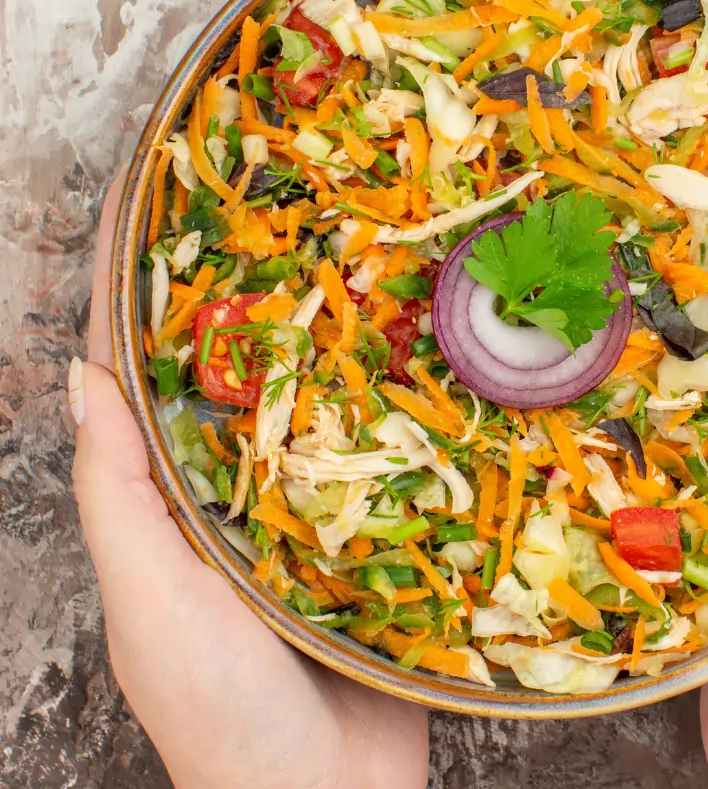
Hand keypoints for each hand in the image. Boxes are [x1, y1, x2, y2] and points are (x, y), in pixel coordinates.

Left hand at [69, 177, 427, 788]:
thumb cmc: (224, 713)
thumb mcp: (154, 603)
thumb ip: (120, 498)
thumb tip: (81, 377)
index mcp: (168, 496)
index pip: (139, 370)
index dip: (135, 288)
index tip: (149, 201)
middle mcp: (235, 486)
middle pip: (231, 367)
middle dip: (242, 288)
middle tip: (271, 202)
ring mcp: (308, 502)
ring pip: (310, 395)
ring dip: (325, 330)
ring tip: (353, 248)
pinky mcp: (372, 523)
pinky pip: (378, 447)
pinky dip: (391, 396)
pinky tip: (419, 349)